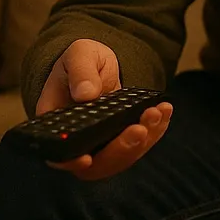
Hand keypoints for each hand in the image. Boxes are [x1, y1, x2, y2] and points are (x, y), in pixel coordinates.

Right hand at [36, 39, 173, 180]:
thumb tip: (86, 94)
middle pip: (94, 164)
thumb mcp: (79, 55)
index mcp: (56, 124)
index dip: (70, 162)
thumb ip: (81, 71)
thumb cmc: (82, 59)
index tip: (87, 159)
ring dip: (141, 141)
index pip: (58, 153)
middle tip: (139, 129)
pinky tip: (163, 112)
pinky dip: (153, 132)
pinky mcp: (119, 141)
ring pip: (119, 158)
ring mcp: (99, 145)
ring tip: (156, 113)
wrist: (99, 63)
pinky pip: (137, 146)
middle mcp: (76, 141)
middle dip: (119, 149)